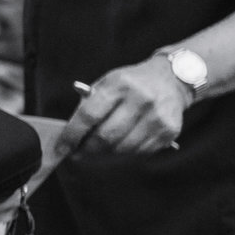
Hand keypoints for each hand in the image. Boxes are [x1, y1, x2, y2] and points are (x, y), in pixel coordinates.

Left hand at [60, 55, 189, 155]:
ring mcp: (157, 117)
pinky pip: (140, 152)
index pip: (89, 115)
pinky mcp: (169, 131)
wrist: (172, 80)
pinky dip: (127, 153)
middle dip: (88, 149)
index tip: (62, 148)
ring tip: (101, 149)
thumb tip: (73, 137)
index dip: (72, 135)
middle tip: (81, 152)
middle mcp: (141, 100)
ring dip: (107, 153)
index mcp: (120, 85)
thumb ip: (90, 105)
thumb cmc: (132, 84)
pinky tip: (122, 146)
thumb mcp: (109, 84)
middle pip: (106, 136)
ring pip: (123, 148)